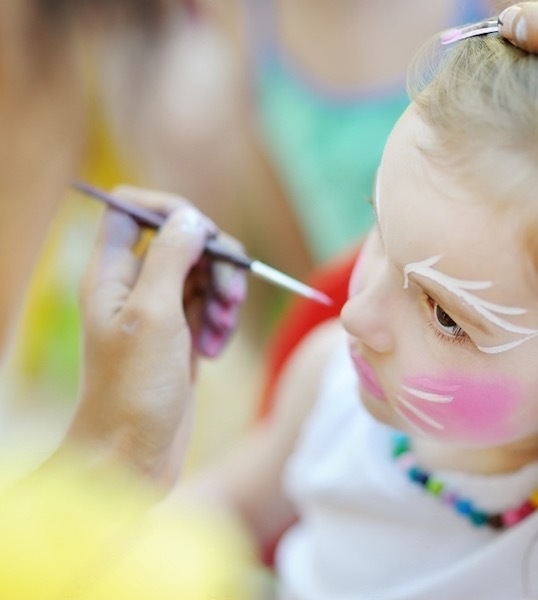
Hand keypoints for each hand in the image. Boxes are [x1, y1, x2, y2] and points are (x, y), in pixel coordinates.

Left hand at [66, 186, 245, 486]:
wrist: (134, 453)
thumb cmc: (135, 389)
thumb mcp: (154, 315)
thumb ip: (171, 258)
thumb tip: (192, 219)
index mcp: (113, 273)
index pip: (130, 210)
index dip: (168, 209)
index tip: (201, 234)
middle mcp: (135, 285)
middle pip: (183, 241)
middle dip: (216, 264)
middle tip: (231, 296)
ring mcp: (161, 310)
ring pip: (204, 274)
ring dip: (224, 298)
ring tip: (218, 336)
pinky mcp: (182, 333)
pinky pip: (210, 307)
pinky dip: (220, 322)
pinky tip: (213, 352)